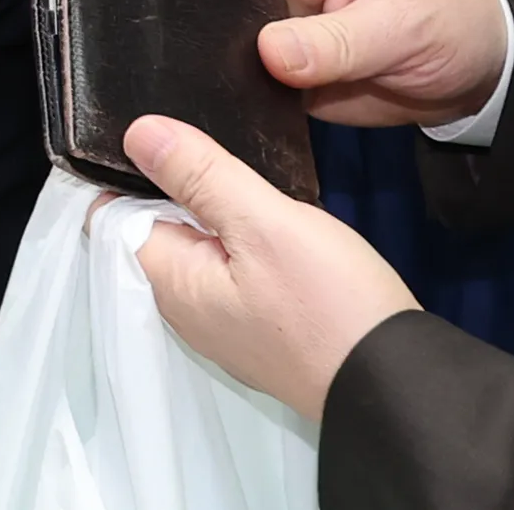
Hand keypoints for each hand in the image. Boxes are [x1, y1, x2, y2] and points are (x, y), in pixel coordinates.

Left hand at [126, 116, 418, 419]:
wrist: (398, 385)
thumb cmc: (331, 306)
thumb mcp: (264, 223)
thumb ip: (200, 175)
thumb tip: (138, 133)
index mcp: (170, 281)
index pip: (115, 214)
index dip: (128, 168)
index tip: (155, 128)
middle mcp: (187, 306)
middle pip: (158, 226)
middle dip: (177, 183)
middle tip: (210, 139)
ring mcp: (226, 319)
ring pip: (201, 244)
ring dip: (216, 208)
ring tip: (243, 169)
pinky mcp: (263, 324)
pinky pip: (235, 266)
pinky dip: (244, 237)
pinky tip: (270, 216)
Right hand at [159, 0, 511, 126]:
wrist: (488, 76)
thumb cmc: (450, 22)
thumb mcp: (401, 25)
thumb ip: (338, 41)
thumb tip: (269, 55)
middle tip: (121, 20)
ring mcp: (287, 40)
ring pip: (223, 37)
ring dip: (190, 50)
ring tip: (142, 71)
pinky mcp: (295, 85)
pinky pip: (247, 85)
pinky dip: (220, 95)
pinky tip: (191, 114)